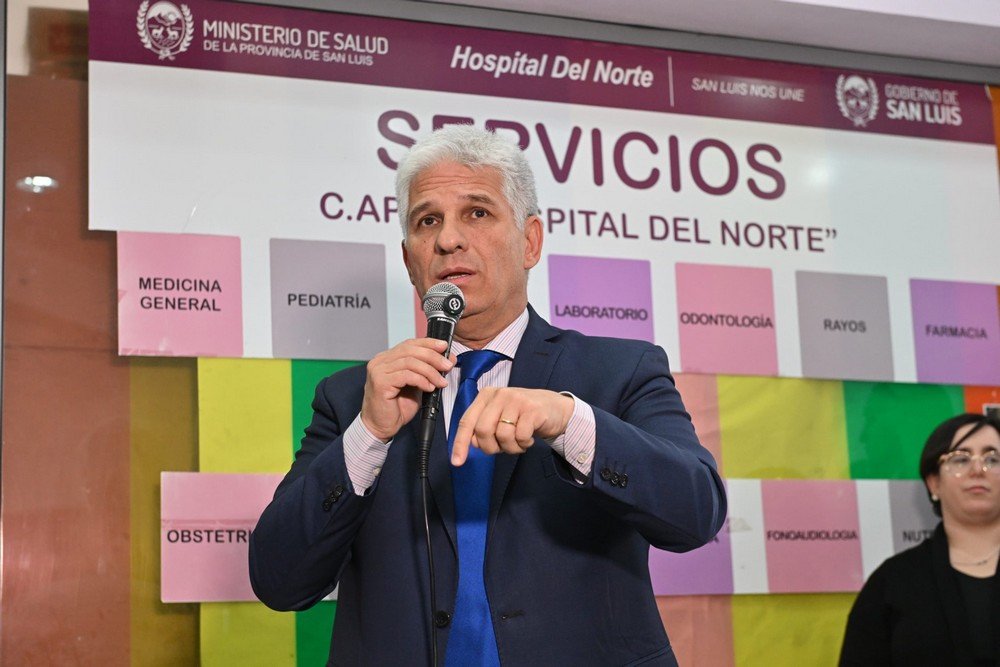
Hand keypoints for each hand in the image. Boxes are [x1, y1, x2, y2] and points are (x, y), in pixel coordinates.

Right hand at [360, 338, 455, 441]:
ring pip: (410, 362)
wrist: (381, 427)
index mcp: (387, 358)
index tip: (444, 346)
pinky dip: (421, 380)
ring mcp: (378, 371)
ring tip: (441, 382)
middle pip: (411, 350)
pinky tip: (429, 388)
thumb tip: (446, 360)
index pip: (409, 344)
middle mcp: (380, 361)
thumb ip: (426, 371)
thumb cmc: (397, 408)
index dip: (428, 343)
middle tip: (447, 365)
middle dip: (433, 356)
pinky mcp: (380, 382)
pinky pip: (406, 375)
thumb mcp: (416, 385)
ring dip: (430, 371)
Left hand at [451, 388, 573, 465]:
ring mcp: (516, 400)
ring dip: (511, 448)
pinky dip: (524, 444)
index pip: (467, 421)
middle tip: (502, 448)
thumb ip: (483, 427)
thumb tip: (472, 443)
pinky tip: (529, 439)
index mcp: (486, 395)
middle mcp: (499, 394)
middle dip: (491, 447)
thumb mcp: (499, 417)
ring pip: (502, 435)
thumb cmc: (523, 415)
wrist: (555, 408)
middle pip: (483, 430)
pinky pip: (520, 436)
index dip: (460, 443)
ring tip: (519, 443)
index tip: (457, 462)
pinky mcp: (532, 409)